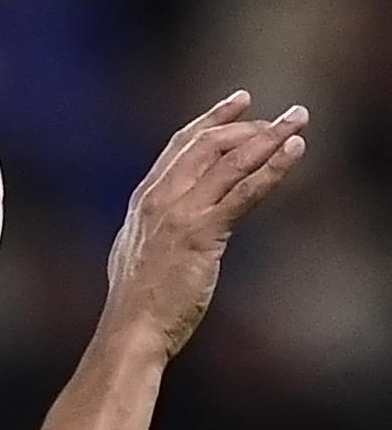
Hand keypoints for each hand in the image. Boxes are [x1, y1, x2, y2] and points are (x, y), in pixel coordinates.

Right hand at [103, 90, 308, 359]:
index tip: (240, 102)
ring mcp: (180, 213)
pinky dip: (272, 168)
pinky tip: (294, 151)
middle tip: (286, 116)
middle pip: (208, 144)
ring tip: (299, 120)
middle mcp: (160, 198)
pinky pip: (244, 192)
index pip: (181, 146)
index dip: (212, 119)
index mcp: (144, 200)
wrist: (130, 327)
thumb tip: (168, 223)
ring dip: (270, 135)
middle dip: (249, 124)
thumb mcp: (136, 251)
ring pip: (230, 160)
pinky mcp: (201, 233)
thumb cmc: (136, 301)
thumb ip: (153, 227)